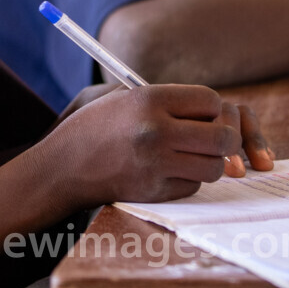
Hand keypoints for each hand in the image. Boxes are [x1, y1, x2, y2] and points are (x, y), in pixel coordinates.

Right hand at [40, 85, 270, 209]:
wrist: (63, 166)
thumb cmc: (96, 126)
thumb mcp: (126, 96)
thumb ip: (168, 99)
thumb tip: (214, 109)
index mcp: (150, 100)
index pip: (211, 101)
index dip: (213, 108)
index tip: (204, 114)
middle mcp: (156, 131)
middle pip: (222, 137)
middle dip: (225, 138)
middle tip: (215, 138)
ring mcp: (156, 164)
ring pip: (213, 166)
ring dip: (209, 161)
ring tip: (192, 155)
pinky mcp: (154, 191)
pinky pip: (193, 185)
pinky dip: (189, 178)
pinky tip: (172, 170)